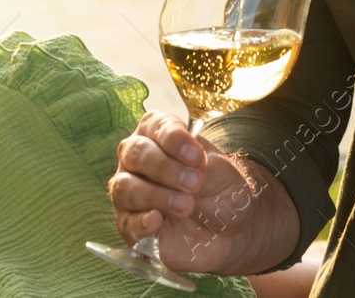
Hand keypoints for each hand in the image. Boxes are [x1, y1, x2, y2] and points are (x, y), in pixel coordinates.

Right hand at [109, 112, 279, 274]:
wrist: (228, 227)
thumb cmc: (219, 188)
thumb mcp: (219, 170)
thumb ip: (199, 165)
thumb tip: (184, 167)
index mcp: (158, 134)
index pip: (156, 126)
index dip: (174, 140)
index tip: (196, 156)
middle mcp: (137, 159)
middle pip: (135, 154)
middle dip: (165, 168)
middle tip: (194, 183)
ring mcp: (129, 191)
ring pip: (125, 187)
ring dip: (156, 196)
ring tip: (186, 205)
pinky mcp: (131, 224)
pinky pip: (127, 222)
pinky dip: (141, 222)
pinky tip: (157, 222)